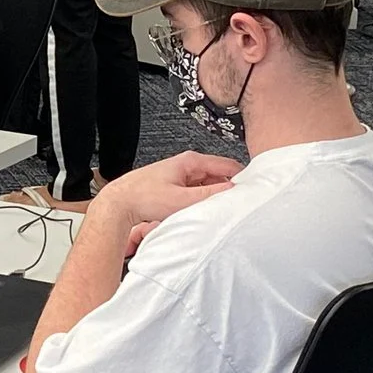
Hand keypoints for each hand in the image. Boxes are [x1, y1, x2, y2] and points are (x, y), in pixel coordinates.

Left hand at [92, 152, 241, 230]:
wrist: (119, 204)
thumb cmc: (143, 197)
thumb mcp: (182, 199)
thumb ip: (209, 195)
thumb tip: (232, 191)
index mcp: (191, 161)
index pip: (227, 165)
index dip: (242, 177)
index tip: (253, 189)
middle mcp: (186, 165)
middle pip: (218, 175)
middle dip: (228, 188)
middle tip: (238, 204)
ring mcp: (180, 176)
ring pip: (207, 185)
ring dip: (214, 196)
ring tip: (220, 210)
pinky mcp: (174, 187)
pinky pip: (196, 192)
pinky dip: (202, 200)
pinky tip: (203, 212)